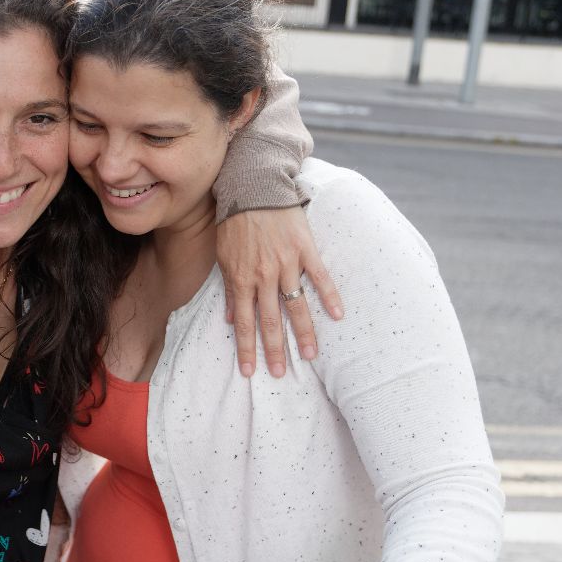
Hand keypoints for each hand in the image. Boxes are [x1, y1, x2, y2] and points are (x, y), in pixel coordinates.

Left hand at [216, 206, 342, 377]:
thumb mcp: (223, 256)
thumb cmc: (234, 222)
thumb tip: (229, 318)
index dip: (247, 348)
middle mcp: (263, 276)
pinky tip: (338, 315)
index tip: (250, 371)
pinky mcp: (305, 249)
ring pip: (296, 305)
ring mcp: (286, 263)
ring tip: (310, 355)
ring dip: (304, 332)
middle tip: (280, 373)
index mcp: (241, 278)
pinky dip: (330, 295)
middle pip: (270, 320)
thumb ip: (229, 288)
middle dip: (275, 349)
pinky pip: (319, 276)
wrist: (252, 187)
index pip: (244, 322)